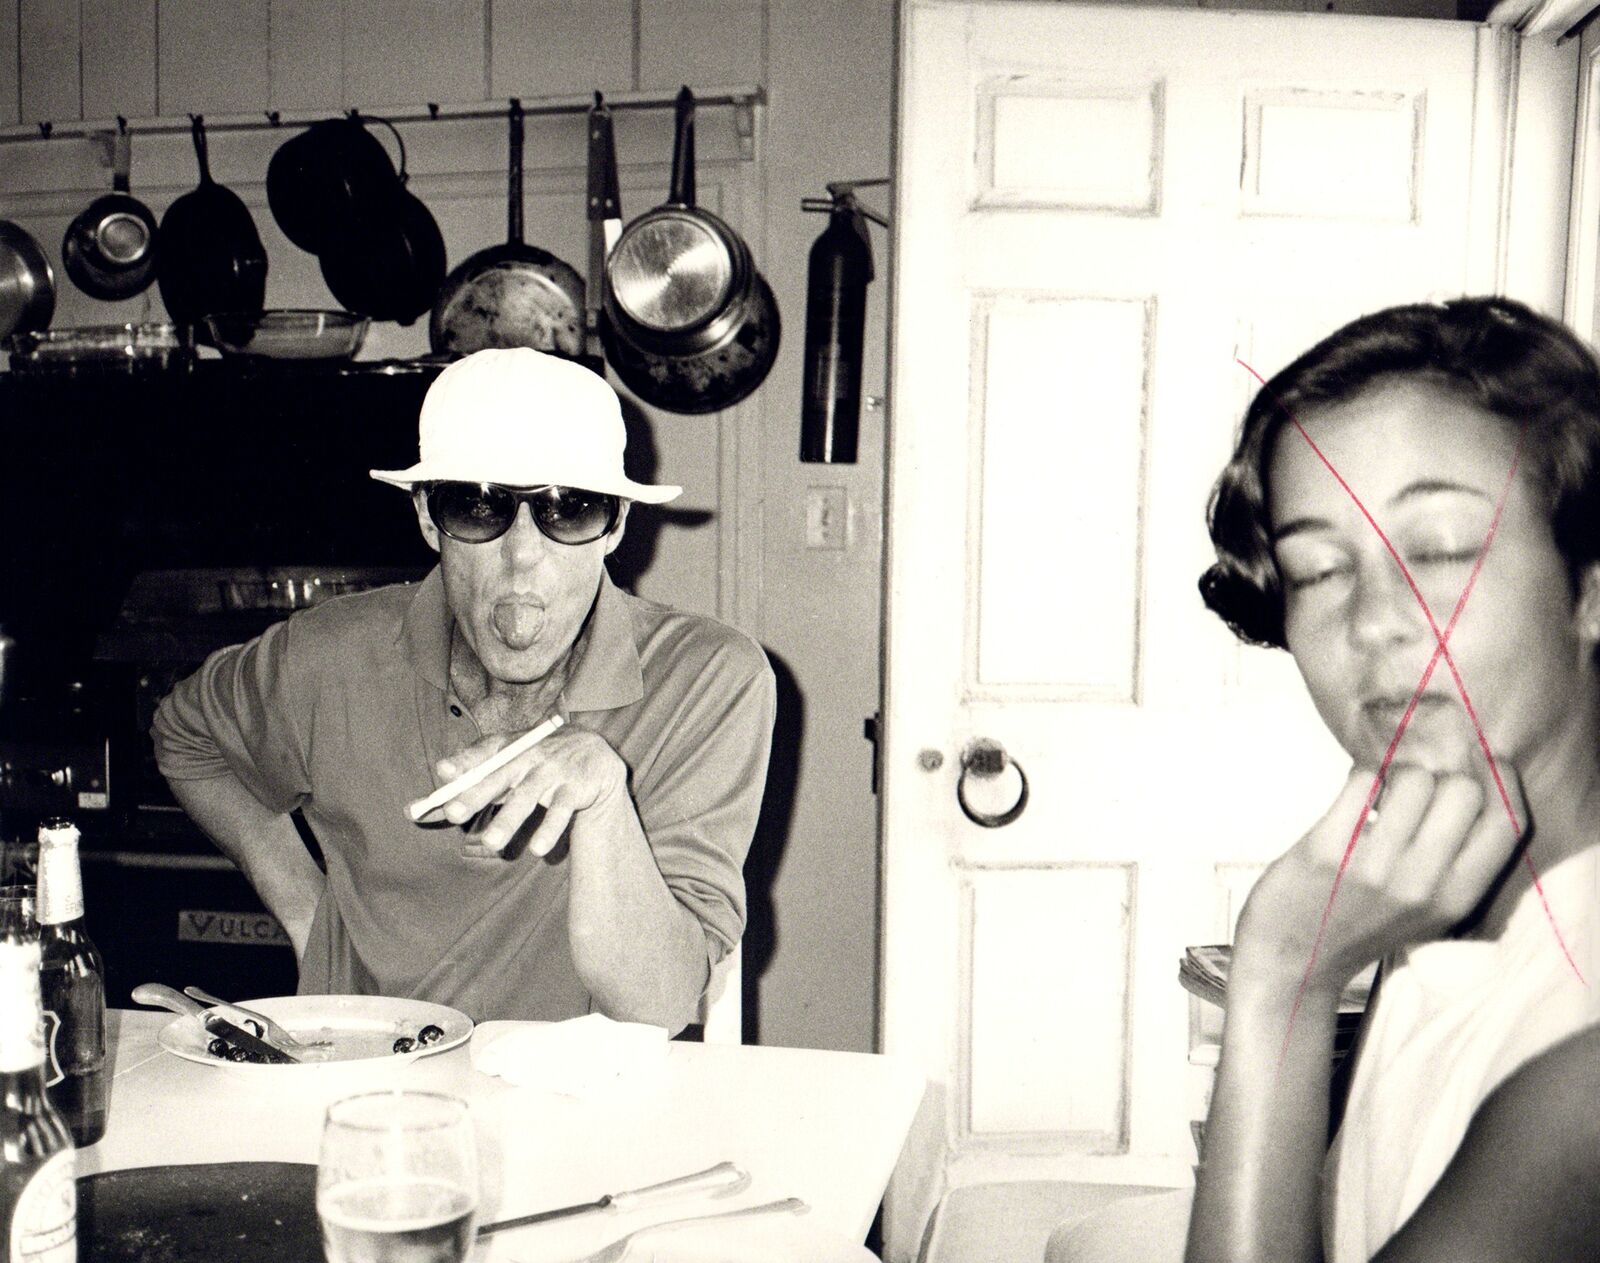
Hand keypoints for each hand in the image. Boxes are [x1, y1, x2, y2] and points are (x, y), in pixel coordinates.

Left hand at [435, 726, 629, 856]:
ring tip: (491, 843)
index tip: (443, 771)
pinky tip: (538, 849)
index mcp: (508, 748)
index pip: (482, 751)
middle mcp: (528, 756)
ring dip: (509, 819)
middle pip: (498, 776)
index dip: (463, 760)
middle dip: (475, 794)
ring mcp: (552, 771)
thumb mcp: (505, 760)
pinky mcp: (574, 788)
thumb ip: (467, 780)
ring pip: (527, 797)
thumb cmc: (536, 760)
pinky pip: (561, 811)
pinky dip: (549, 829)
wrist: (593, 750)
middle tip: (452, 813)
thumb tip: (418, 808)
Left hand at [1234, 761, 1524, 994]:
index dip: (1504, 779)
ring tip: (1382, 793)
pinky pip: (1362, 779)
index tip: (1483, 757)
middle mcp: (1421, 885)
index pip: (1509, 824)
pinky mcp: (1327, 849)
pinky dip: (1361, 775)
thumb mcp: (1429, 908)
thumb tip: (1477, 778)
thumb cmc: (1364, 922)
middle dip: (1442, 776)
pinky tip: (1354, 795)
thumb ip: (1458, 860)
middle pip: (1464, 790)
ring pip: (1414, 777)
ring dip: (1398, 772)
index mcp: (1456, 899)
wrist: (1295, 957)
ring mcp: (1373, 868)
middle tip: (1414, 792)